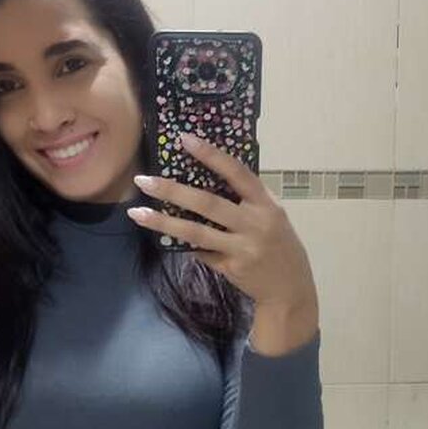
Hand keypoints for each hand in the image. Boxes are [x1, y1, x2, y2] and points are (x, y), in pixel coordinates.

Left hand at [128, 132, 317, 310]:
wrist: (290, 289)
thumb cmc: (279, 246)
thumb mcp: (272, 217)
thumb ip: (248, 201)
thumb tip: (208, 179)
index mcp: (266, 204)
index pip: (237, 173)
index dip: (211, 155)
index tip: (185, 139)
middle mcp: (255, 224)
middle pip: (207, 202)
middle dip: (172, 190)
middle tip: (144, 180)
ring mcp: (242, 248)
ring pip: (196, 231)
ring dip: (163, 221)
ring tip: (137, 213)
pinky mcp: (231, 267)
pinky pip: (201, 252)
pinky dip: (184, 244)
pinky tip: (164, 236)